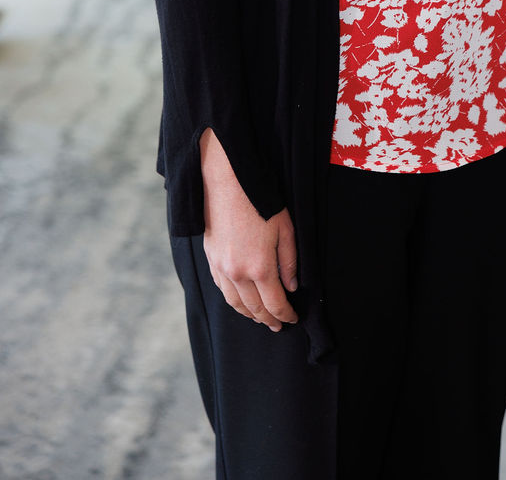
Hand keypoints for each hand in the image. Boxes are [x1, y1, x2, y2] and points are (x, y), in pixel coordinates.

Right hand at [199, 129, 298, 331]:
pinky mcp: (210, 259)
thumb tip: (291, 287)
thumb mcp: (285, 229)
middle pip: (254, 308)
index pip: (275, 303)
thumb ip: (288, 262)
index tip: (293, 319)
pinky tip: (240, 300)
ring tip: (260, 318)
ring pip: (235, 303)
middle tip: (278, 325)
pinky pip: (222, 289)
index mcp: (260, 267)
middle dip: (268, 319)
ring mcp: (221, 268)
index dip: (285, 315)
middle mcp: (237, 273)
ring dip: (249, 314)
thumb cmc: (260, 201)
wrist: (226, 182)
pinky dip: (233, 300)